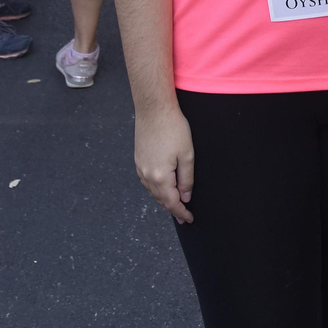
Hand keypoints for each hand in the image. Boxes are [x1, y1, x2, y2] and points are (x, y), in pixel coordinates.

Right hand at [134, 104, 194, 222]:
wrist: (154, 109)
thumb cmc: (173, 128)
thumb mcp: (187, 155)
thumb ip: (186, 179)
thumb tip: (185, 197)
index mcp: (160, 176)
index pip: (171, 202)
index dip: (181, 212)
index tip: (189, 219)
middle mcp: (147, 175)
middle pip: (160, 199)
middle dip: (173, 209)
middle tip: (183, 216)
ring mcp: (140, 167)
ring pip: (153, 191)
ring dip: (164, 199)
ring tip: (174, 205)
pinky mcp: (138, 159)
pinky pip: (147, 181)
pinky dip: (156, 189)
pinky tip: (162, 187)